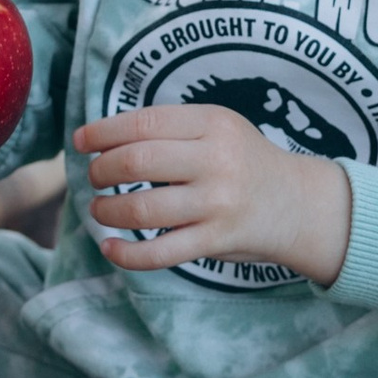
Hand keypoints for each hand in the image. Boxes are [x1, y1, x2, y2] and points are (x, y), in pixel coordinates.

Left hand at [73, 104, 351, 281]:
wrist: (296, 203)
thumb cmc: (244, 161)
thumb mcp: (219, 128)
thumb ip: (172, 129)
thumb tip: (104, 140)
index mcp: (213, 123)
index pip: (145, 122)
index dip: (104, 132)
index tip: (81, 142)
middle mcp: (216, 160)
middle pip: (138, 162)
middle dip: (102, 170)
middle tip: (95, 177)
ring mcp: (217, 203)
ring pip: (142, 210)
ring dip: (107, 210)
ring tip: (100, 209)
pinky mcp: (216, 240)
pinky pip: (160, 253)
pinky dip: (126, 254)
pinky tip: (110, 247)